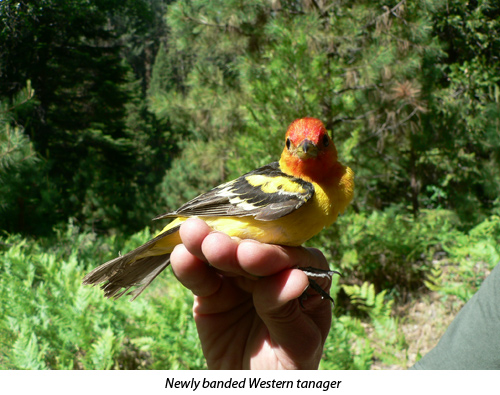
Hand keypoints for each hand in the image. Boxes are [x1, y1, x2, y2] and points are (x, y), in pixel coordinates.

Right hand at [170, 218, 332, 368]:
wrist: (252, 389)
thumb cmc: (286, 370)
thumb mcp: (296, 346)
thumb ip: (289, 313)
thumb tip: (295, 278)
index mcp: (306, 279)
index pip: (292, 258)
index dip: (272, 254)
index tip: (250, 256)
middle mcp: (272, 272)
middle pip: (253, 250)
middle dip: (233, 246)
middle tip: (215, 246)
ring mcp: (240, 280)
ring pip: (224, 256)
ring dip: (206, 244)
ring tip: (192, 234)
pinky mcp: (213, 292)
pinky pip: (201, 277)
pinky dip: (189, 266)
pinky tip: (180, 256)